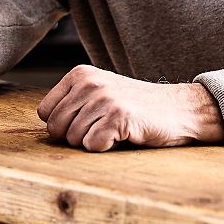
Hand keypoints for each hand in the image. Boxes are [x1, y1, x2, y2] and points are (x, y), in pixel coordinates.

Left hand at [36, 65, 223, 151]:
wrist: (179, 109)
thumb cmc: (137, 107)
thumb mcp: (99, 93)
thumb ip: (72, 103)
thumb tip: (46, 126)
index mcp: (80, 75)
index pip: (44, 112)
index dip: (62, 125)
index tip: (86, 122)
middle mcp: (89, 83)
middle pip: (56, 129)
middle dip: (76, 137)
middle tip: (102, 128)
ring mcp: (103, 99)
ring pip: (73, 140)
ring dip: (94, 142)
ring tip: (115, 130)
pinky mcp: (118, 117)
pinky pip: (92, 146)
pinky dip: (106, 148)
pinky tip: (123, 136)